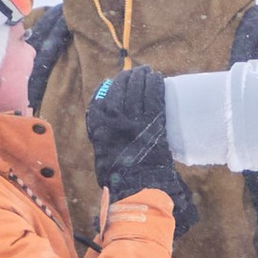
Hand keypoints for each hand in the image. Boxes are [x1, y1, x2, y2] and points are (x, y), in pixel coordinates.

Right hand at [85, 65, 192, 224]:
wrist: (136, 186)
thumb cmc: (119, 173)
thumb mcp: (102, 151)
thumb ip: (101, 131)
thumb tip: (104, 109)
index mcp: (100, 125)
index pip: (104, 97)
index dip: (114, 85)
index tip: (119, 80)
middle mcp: (114, 118)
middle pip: (123, 88)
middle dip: (130, 77)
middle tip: (138, 71)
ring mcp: (134, 118)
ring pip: (138, 88)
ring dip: (144, 77)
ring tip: (148, 72)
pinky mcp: (153, 121)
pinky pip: (154, 96)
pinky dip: (156, 84)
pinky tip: (158, 79)